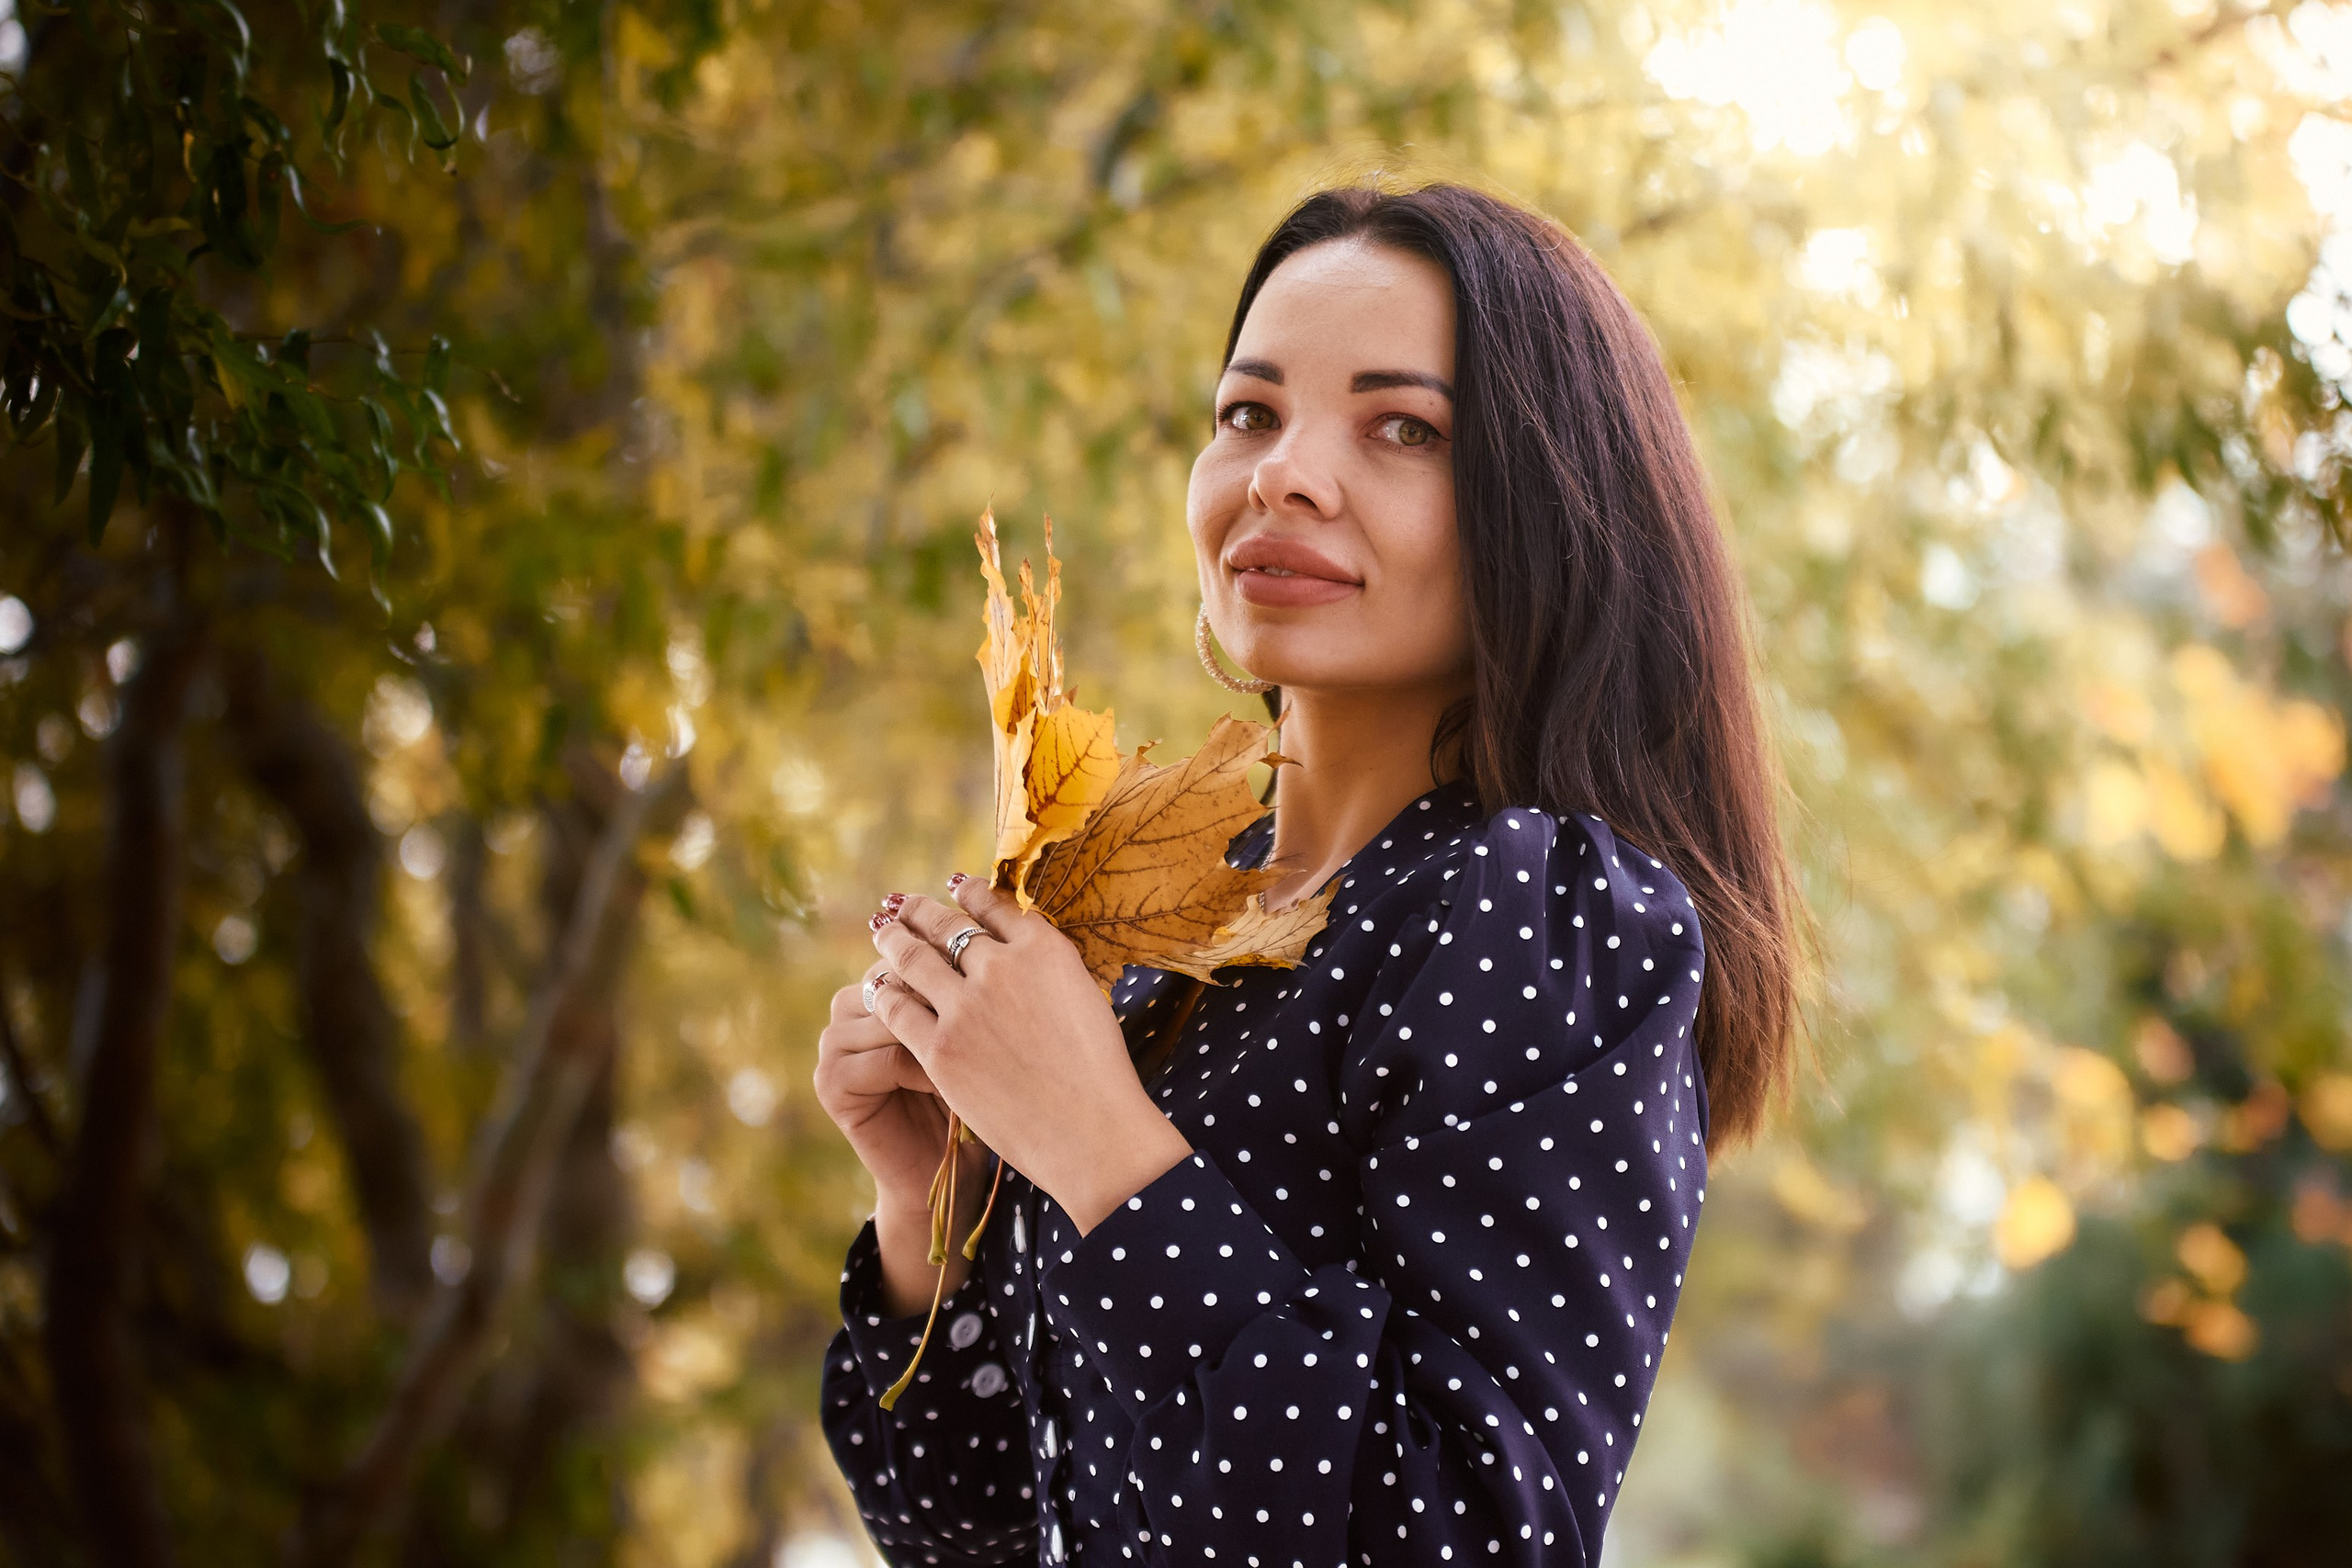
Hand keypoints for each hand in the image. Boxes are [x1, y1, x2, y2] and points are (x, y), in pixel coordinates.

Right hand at [813, 963, 989, 1313]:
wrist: (951, 1174)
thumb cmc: (981, 1095)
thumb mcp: (980, 1031)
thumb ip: (971, 985)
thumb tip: (1008, 928)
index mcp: (881, 982)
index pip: (915, 945)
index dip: (958, 957)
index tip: (1005, 970)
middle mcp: (849, 1006)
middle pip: (896, 972)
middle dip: (947, 992)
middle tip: (995, 1012)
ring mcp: (834, 1043)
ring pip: (890, 1012)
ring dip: (939, 1031)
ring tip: (979, 1053)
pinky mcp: (832, 1082)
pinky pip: (884, 1057)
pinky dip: (925, 1069)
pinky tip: (955, 1084)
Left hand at [867, 878, 1191, 1233]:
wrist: (1091, 1131)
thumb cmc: (1099, 1073)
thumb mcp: (1084, 997)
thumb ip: (1047, 969)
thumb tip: (1022, 951)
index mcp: (1044, 950)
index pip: (994, 906)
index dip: (970, 893)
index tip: (954, 886)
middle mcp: (1001, 967)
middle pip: (947, 925)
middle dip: (921, 911)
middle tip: (903, 903)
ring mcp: (966, 1008)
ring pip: (913, 957)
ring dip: (893, 939)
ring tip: (882, 931)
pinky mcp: (940, 1048)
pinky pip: (897, 1008)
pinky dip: (886, 992)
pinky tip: (878, 987)